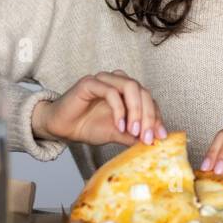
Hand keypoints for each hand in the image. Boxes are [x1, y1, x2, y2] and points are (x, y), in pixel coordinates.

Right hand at [31, 69, 166, 146]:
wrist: (62, 128)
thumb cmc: (88, 126)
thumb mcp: (116, 134)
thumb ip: (134, 135)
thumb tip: (154, 143)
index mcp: (127, 92)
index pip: (149, 100)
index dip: (157, 118)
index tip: (160, 138)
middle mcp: (118, 81)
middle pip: (143, 92)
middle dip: (149, 116)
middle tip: (148, 137)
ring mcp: (104, 80)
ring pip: (131, 87)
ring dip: (136, 111)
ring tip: (134, 131)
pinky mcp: (90, 83)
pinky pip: (111, 92)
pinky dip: (119, 110)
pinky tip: (119, 126)